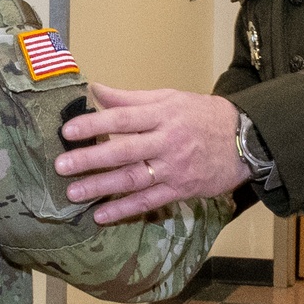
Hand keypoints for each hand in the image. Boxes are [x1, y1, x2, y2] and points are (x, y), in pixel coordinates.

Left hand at [55, 83, 249, 223]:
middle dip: (90, 159)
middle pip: (124, 151)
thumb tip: (96, 89)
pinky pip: (148, 201)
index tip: (68, 131)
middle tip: (61, 166)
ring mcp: (174, 168)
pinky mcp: (180, 190)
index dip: (94, 125)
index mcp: (162, 114)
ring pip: (133, 179)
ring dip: (101, 187)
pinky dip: (124, 209)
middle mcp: (167, 141)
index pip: (123, 119)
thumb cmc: (200, 115)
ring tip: (73, 193)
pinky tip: (101, 214)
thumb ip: (130, 98)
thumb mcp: (169, 98)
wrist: (243, 140)